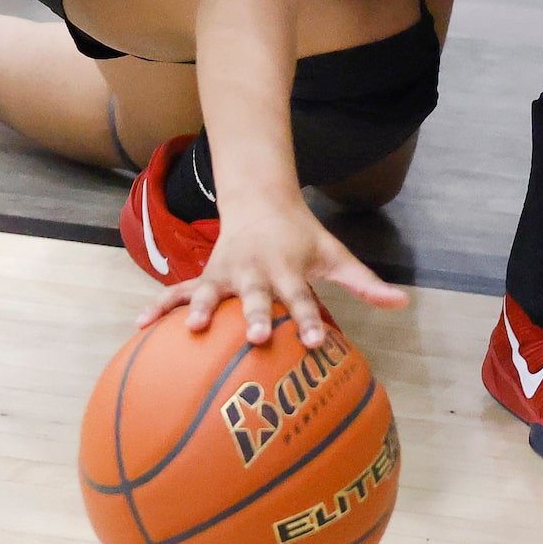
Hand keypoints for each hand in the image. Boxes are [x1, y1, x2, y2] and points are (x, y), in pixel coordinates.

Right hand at [137, 195, 407, 346]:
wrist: (260, 200)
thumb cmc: (301, 237)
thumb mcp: (333, 253)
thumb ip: (364, 282)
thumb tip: (402, 303)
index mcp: (288, 269)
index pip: (302, 299)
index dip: (308, 321)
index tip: (315, 343)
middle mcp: (256, 272)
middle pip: (257, 297)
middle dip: (257, 317)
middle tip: (258, 338)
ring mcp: (227, 273)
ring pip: (212, 292)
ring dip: (204, 309)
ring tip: (193, 329)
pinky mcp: (206, 275)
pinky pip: (179, 292)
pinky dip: (160, 306)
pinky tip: (140, 326)